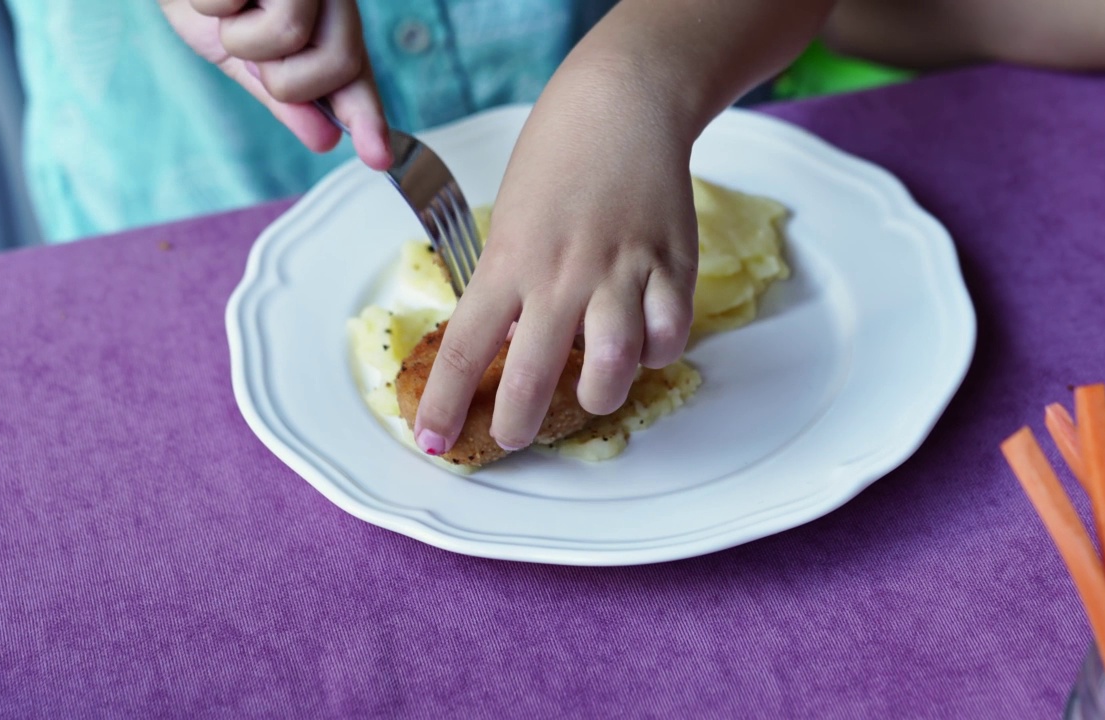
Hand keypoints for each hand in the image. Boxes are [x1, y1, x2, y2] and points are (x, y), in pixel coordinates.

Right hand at [158, 0, 390, 169]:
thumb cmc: (210, 2)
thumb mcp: (247, 58)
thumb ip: (287, 99)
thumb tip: (324, 140)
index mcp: (331, 19)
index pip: (355, 74)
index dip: (367, 117)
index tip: (378, 157)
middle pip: (335, 63)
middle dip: (283, 77)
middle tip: (253, 52)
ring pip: (288, 33)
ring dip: (239, 36)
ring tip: (229, 11)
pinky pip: (234, 2)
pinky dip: (209, 3)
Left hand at [410, 90, 698, 454]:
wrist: (622, 103)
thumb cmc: (557, 157)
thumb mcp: (511, 219)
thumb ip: (509, 282)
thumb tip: (508, 344)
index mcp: (508, 261)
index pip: (464, 349)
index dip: (446, 406)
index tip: (433, 442)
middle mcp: (560, 275)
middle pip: (532, 378)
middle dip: (517, 426)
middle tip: (514, 435)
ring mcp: (619, 273)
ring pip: (610, 369)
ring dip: (597, 397)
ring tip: (589, 394)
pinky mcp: (671, 267)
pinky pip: (667, 337)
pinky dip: (655, 354)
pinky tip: (644, 344)